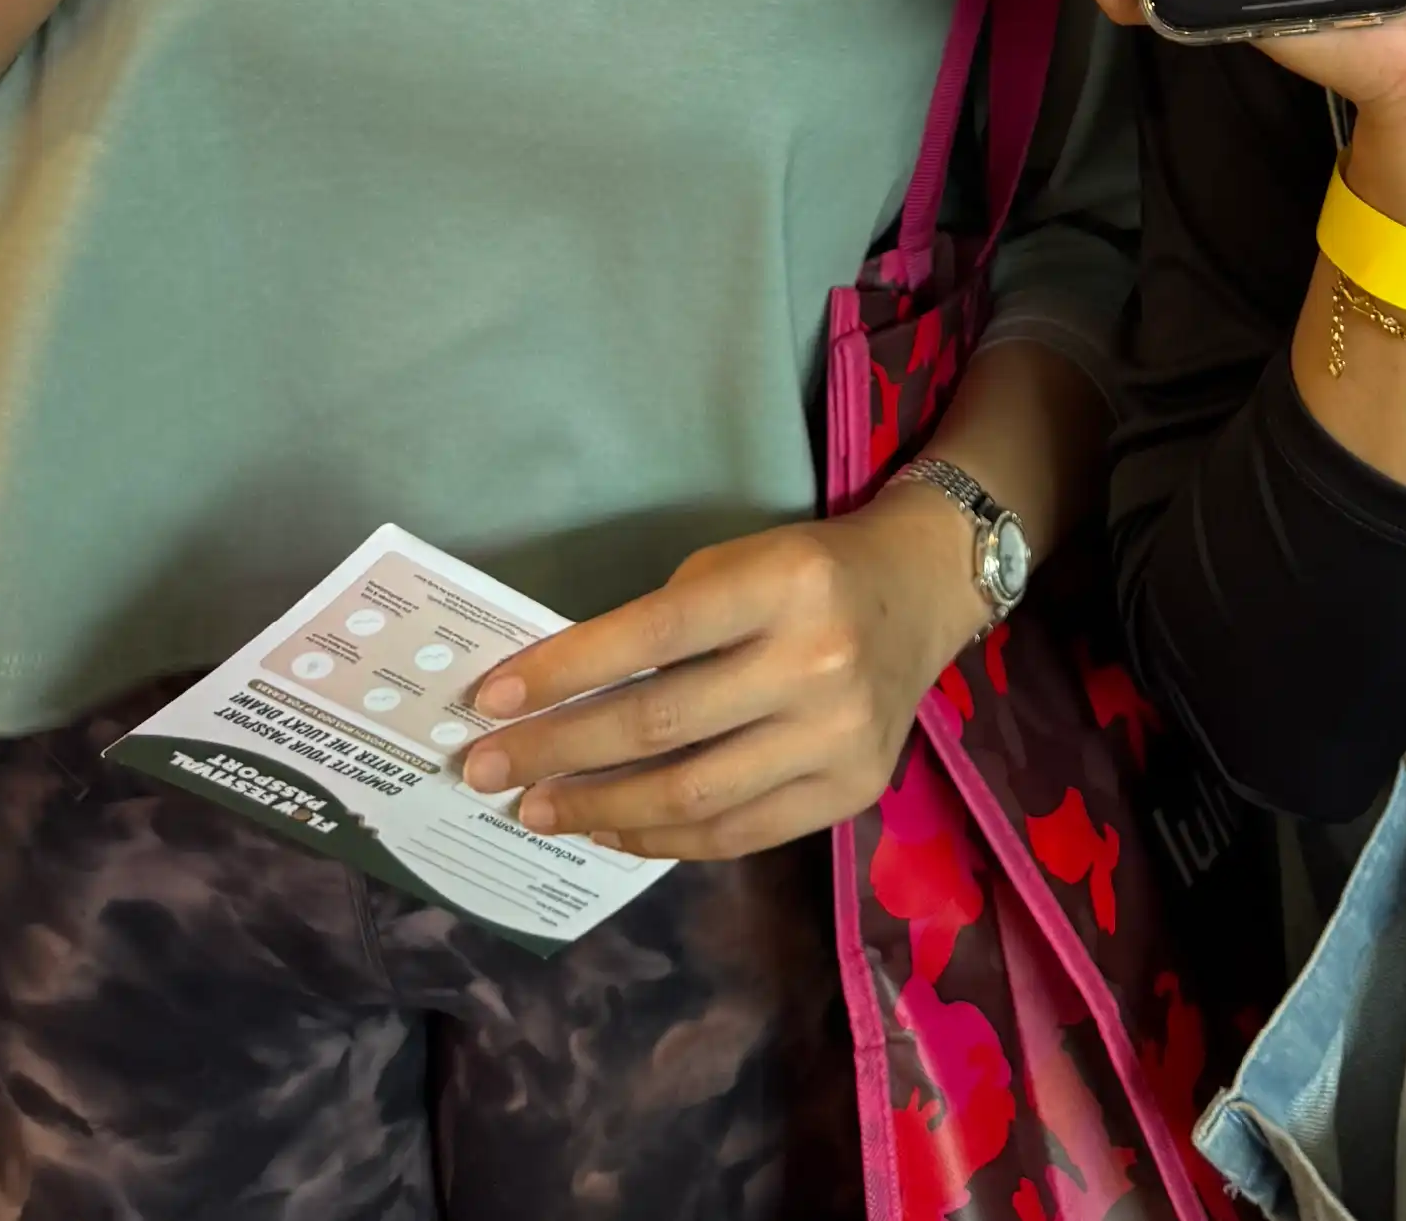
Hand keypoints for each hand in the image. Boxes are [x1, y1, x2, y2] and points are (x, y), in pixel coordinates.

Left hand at [460, 493, 986, 857]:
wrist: (919, 592)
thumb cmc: (806, 570)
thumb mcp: (738, 565)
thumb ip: (662, 628)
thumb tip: (555, 698)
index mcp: (782, 585)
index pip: (650, 635)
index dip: (564, 671)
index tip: (489, 700)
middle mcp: (816, 663)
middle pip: (660, 725)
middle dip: (557, 750)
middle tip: (486, 768)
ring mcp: (839, 738)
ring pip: (692, 796)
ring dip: (597, 808)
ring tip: (537, 807)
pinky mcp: (852, 791)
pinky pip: (737, 834)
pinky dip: (662, 840)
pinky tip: (611, 829)